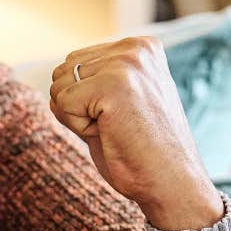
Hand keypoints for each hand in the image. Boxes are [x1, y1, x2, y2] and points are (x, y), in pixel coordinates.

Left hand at [48, 37, 224, 230]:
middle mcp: (135, 48)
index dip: (87, 100)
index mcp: (141, 47)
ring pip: (59, 87)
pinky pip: (62, 103)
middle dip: (79, 106)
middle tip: (117, 127)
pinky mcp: (114, 84)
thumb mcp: (121, 101)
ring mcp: (126, 63)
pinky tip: (111, 134)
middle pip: (63, 72)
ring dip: (78, 117)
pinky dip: (78, 127)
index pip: (76, 62)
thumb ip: (96, 80)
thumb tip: (56, 75)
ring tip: (116, 129)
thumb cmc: (142, 152)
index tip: (123, 117)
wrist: (173, 184)